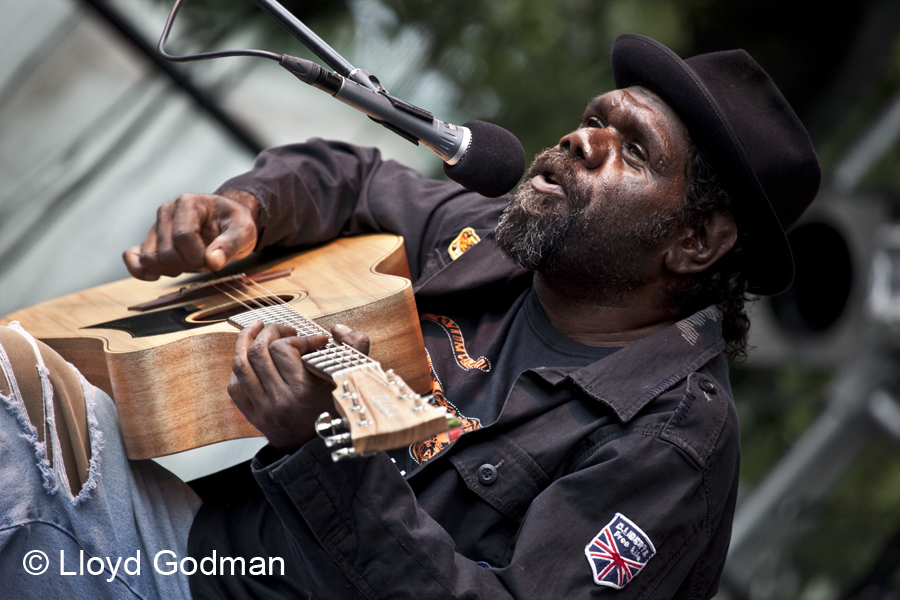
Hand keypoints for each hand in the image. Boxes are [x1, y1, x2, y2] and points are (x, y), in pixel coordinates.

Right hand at [122, 190, 258, 280]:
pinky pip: (132, 257)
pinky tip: (155, 277)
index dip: (198, 256)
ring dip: (171, 270)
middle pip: (166, 252)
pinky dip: (140, 270)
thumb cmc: (234, 224)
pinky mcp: (150, 241)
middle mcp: (167, 212)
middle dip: (188, 265)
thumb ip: (230, 245)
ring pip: (150, 258)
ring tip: (190, 264)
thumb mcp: (243, 232)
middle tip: (205, 261)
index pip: (183, 236)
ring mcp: (156, 227)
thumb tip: (212, 261)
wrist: (227, 221)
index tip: (212, 259)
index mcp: (188, 203)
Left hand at [228, 322, 370, 452]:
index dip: (299, 337)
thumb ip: (355, 347)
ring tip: (257, 329)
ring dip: (245, 342)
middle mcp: (279, 401)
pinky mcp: (254, 417)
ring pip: (240, 366)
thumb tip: (336, 329)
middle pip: (259, 352)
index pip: (284, 349)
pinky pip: (235, 387)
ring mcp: (263, 410)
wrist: (326, 449)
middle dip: (270, 332)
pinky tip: (249, 358)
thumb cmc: (341, 413)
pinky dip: (239, 368)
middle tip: (286, 329)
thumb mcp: (354, 379)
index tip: (317, 340)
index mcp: (302, 392)